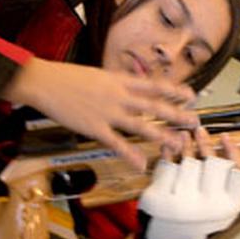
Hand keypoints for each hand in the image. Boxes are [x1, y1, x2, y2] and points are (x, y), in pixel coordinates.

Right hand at [3, 58, 197, 169]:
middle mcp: (119, 96)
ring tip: (177, 143)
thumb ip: (117, 83)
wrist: (44, 82)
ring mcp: (108, 112)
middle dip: (176, 114)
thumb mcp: (98, 75)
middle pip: (154, 106)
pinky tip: (141, 164)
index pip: (153, 85)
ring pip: (141, 125)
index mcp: (119, 81)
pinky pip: (116, 143)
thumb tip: (131, 88)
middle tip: (195, 121)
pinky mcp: (95, 127)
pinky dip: (130, 154)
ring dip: (161, 135)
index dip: (174, 90)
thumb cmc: (68, 78)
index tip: (191, 95)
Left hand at [139, 128, 239, 238]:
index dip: (232, 151)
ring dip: (186, 145)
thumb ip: (232, 174)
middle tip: (200, 130)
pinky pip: (167, 168)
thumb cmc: (204, 210)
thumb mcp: (226, 199)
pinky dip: (167, 155)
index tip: (224, 136)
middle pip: (212, 163)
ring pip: (189, 163)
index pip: (239, 171)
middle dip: (205, 144)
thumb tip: (226, 140)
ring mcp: (186, 204)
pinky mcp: (163, 201)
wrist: (176, 235)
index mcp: (231, 205)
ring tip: (184, 135)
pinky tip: (169, 147)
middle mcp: (211, 206)